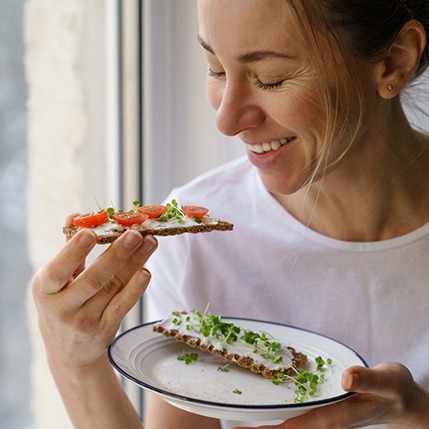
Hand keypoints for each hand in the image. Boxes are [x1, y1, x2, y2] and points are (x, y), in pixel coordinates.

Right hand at [32, 220, 157, 369]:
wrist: (68, 351)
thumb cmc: (61, 304)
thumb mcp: (54, 281)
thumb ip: (68, 249)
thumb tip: (75, 216)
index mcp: (45, 289)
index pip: (59, 270)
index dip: (74, 251)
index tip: (91, 232)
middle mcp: (63, 308)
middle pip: (94, 279)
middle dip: (116, 254)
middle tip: (135, 233)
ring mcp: (85, 321)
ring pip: (114, 288)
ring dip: (134, 263)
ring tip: (150, 242)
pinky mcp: (105, 329)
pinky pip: (123, 306)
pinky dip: (135, 289)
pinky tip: (146, 271)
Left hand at [234, 363, 428, 428]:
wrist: (399, 398)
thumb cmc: (394, 389)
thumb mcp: (386, 380)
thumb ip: (367, 379)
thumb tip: (345, 378)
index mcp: (337, 415)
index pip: (299, 426)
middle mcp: (326, 416)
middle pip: (288, 427)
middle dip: (261, 428)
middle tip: (231, 428)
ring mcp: (323, 411)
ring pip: (290, 420)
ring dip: (266, 421)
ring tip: (238, 421)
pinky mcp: (322, 403)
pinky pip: (296, 409)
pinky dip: (278, 408)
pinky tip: (265, 402)